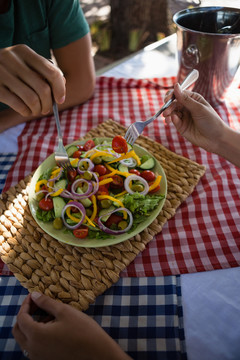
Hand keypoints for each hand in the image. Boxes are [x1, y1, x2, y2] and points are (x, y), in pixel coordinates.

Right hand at [0, 45, 65, 116]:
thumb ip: (44, 72)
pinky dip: (26, 112)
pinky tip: (26, 111)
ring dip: (37, 110)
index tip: (60, 100)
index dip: (60, 89)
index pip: (52, 72)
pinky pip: (18, 105)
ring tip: (36, 110)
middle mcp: (12, 59)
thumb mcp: (24, 63)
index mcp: (24, 51)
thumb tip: (62, 89)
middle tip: (46, 109)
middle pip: (43, 88)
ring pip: (32, 99)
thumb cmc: (9, 70)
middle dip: (48, 104)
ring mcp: (1, 72)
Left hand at [12, 292, 131, 359]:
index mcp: (36, 335)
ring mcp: (38, 357)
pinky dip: (37, 335)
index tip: (33, 295)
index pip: (21, 318)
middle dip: (24, 315)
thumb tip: (33, 295)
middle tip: (36, 303)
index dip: (26, 304)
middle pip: (18, 330)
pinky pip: (33, 346)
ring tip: (47, 314)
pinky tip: (52, 327)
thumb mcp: (64, 311)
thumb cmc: (83, 330)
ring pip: (25, 339)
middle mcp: (33, 349)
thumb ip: (46, 302)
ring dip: (30, 325)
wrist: (98, 353)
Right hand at [162, 83, 227, 153]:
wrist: (215, 138)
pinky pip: (173, 120)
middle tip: (165, 110)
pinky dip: (171, 119)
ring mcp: (184, 116)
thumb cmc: (210, 121)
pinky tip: (171, 120)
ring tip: (166, 116)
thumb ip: (185, 99)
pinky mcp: (181, 126)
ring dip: (168, 113)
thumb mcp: (198, 108)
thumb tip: (176, 86)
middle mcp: (187, 107)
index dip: (172, 95)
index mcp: (193, 99)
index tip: (167, 99)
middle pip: (173, 103)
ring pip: (172, 112)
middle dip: (168, 106)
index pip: (179, 94)